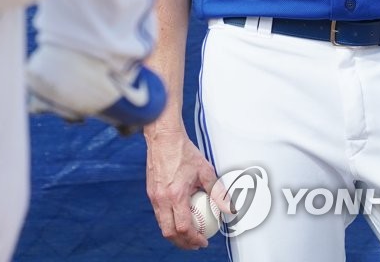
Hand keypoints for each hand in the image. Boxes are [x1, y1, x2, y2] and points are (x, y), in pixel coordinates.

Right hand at [145, 127, 225, 249]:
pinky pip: (158, 213)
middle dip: (183, 243)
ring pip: (162, 224)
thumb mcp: (205, 170)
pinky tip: (178, 216)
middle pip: (169, 232)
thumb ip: (217, 192)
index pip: (184, 228)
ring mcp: (154, 196)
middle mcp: (161, 198)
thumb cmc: (183, 150)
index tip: (203, 241)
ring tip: (188, 233)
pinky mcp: (150, 191)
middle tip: (195, 243)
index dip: (194, 239)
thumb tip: (229, 209)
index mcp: (175, 195)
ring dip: (175, 233)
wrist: (164, 136)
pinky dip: (168, 221)